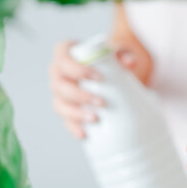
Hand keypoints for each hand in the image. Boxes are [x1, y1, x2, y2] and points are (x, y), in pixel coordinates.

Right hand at [50, 3, 151, 137]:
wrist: (103, 74)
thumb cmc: (104, 59)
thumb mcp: (113, 53)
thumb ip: (122, 54)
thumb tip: (130, 62)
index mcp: (64, 54)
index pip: (63, 59)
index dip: (76, 69)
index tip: (98, 77)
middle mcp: (57, 73)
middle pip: (59, 85)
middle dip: (80, 95)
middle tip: (101, 102)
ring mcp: (59, 93)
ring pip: (60, 104)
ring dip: (76, 113)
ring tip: (95, 118)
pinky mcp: (64, 109)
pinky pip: (65, 120)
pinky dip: (74, 127)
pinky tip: (84, 134)